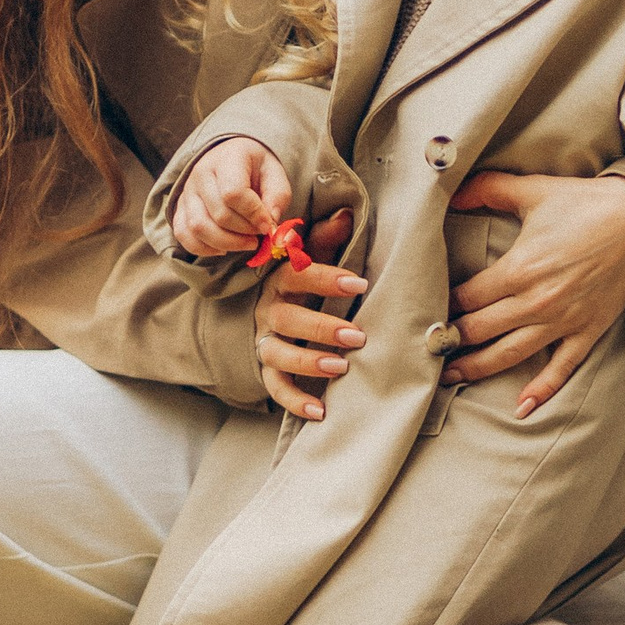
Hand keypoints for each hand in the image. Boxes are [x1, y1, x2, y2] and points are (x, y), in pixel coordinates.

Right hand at [172, 136, 295, 260]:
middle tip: (259, 233)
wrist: (232, 157)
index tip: (268, 224)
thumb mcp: (275, 174)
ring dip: (227, 243)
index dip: (254, 214)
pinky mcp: (179, 207)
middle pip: (219, 214)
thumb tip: (270, 225)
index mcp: (228, 158)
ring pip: (198, 227)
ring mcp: (187, 191)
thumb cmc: (255, 168)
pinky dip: (203, 248)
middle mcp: (201, 172)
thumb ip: (277, 198)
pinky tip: (223, 248)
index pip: (233, 193)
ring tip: (246, 242)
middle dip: (244, 232)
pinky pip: (183, 234)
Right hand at [255, 206, 367, 423]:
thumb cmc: (301, 283)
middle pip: (288, 319)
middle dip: (322, 328)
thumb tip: (345, 212)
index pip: (298, 276)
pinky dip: (295, 401)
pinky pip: (276, 387)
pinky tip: (321, 412)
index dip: (327, 279)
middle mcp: (269, 312)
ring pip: (279, 354)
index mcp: (281, 281)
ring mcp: (265, 342)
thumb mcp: (310, 259)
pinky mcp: (267, 369)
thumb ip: (326, 239)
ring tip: (339, 368)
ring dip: (308, 362)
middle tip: (357, 335)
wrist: (269, 310)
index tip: (359, 282)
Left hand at [444, 169, 624, 417]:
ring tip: (449, 378)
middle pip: (479, 331)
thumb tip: (449, 191)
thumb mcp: (533, 190)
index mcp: (519, 269)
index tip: (425, 311)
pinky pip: (561, 369)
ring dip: (476, 368)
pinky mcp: (587, 332)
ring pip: (509, 355)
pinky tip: (520, 408)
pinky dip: (540, 391)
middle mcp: (537, 301)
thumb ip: (488, 189)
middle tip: (426, 349)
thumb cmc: (584, 203)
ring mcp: (563, 321)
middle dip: (450, 342)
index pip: (467, 298)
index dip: (443, 306)